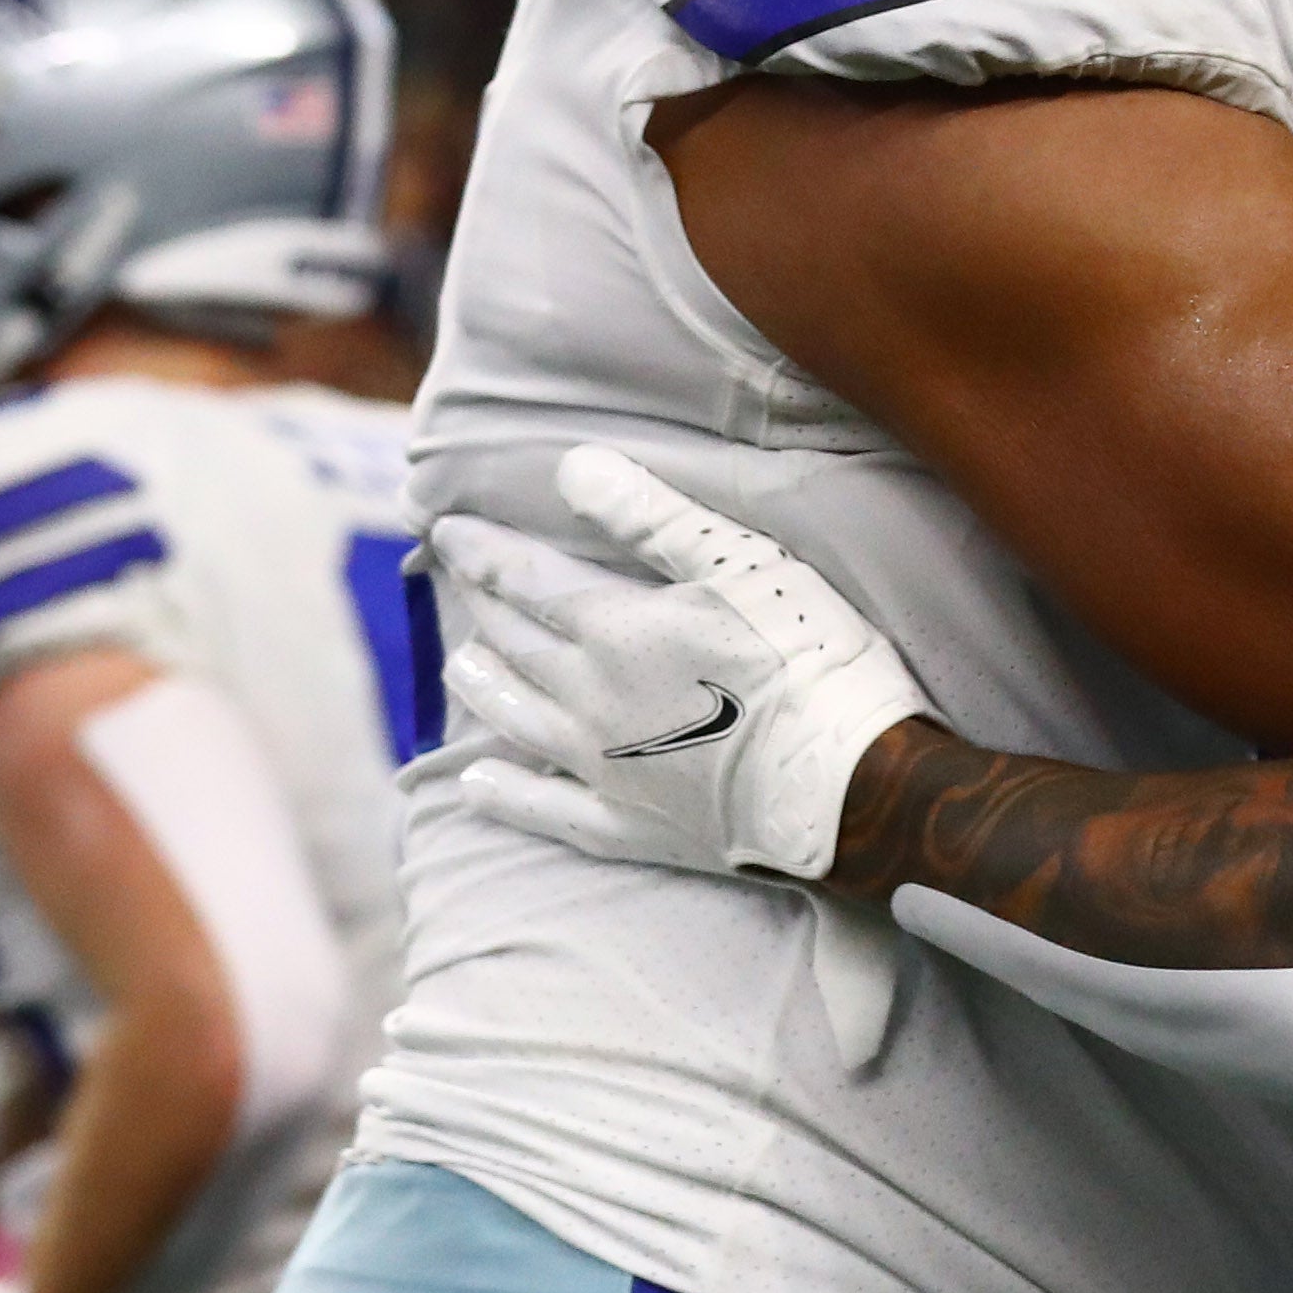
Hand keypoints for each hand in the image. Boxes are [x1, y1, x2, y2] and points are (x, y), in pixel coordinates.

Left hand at [436, 445, 928, 882]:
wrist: (847, 784)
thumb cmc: (809, 660)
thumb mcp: (742, 565)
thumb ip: (652, 517)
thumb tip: (570, 466)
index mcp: (614, 630)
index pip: (526, 580)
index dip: (483, 552)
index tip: (445, 531)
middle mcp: (589, 698)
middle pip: (516, 644)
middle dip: (482, 606)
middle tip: (458, 581)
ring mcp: (603, 768)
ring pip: (518, 719)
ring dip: (485, 687)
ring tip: (461, 664)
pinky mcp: (630, 825)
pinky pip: (546, 809)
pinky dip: (507, 794)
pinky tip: (477, 785)